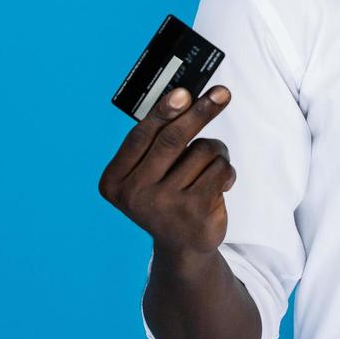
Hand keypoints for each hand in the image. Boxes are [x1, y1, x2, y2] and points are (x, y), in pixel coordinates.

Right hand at [99, 84, 235, 256]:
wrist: (183, 246)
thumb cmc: (166, 196)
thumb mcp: (149, 172)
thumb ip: (157, 140)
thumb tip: (184, 97)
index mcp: (115, 181)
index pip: (140, 136)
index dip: (163, 111)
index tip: (183, 92)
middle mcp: (135, 195)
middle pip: (171, 140)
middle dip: (200, 111)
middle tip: (222, 93)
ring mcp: (165, 206)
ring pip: (202, 151)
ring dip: (214, 151)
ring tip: (207, 169)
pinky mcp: (195, 212)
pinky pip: (220, 169)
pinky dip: (225, 169)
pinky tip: (218, 185)